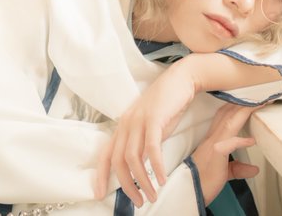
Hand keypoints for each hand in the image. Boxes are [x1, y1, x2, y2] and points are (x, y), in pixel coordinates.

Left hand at [94, 61, 196, 206]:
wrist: (181, 79)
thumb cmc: (167, 104)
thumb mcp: (151, 126)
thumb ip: (143, 144)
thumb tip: (141, 167)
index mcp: (123, 126)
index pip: (105, 153)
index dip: (100, 175)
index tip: (100, 194)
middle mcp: (127, 123)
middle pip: (118, 160)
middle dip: (126, 185)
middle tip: (138, 202)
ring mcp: (139, 120)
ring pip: (133, 157)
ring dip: (142, 180)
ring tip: (152, 195)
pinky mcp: (155, 118)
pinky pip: (152, 148)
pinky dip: (156, 166)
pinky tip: (161, 179)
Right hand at [191, 103, 261, 204]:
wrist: (187, 194)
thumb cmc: (201, 183)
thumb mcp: (223, 173)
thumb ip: (237, 168)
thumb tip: (254, 169)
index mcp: (212, 141)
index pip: (224, 118)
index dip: (236, 107)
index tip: (249, 99)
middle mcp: (212, 140)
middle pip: (228, 114)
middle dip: (243, 102)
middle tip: (259, 93)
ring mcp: (214, 146)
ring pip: (230, 123)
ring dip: (245, 112)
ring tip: (259, 104)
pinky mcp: (216, 156)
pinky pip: (229, 145)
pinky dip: (241, 141)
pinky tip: (251, 140)